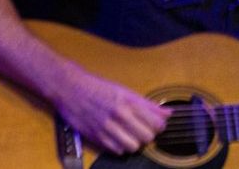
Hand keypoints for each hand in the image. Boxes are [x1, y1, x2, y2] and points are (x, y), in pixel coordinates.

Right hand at [53, 68, 170, 154]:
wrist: (71, 88)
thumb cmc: (99, 87)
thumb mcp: (126, 91)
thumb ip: (148, 105)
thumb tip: (168, 113)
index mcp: (129, 102)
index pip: (156, 123)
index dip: (160, 126)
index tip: (157, 124)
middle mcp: (119, 115)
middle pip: (146, 137)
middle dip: (148, 135)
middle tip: (144, 130)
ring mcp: (107, 127)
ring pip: (132, 146)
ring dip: (135, 143)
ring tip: (132, 136)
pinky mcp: (95, 136)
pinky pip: (116, 150)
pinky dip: (121, 147)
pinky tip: (119, 139)